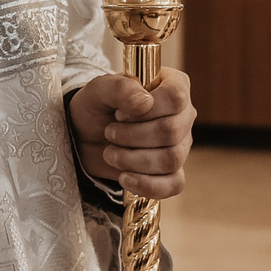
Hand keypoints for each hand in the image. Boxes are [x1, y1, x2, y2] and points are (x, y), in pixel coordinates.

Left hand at [69, 68, 194, 200]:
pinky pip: (174, 184)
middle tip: (109, 133)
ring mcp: (181, 145)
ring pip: (171, 159)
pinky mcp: (172, 171)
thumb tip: (145, 103)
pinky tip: (124, 178)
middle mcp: (183, 115)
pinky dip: (146, 184)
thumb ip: (120, 88)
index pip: (176, 97)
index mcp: (173, 85)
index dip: (147, 110)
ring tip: (110, 153)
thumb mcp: (99, 90)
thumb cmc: (98, 106)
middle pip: (172, 132)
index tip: (120, 113)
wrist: (86, 136)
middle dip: (133, 136)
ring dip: (133, 160)